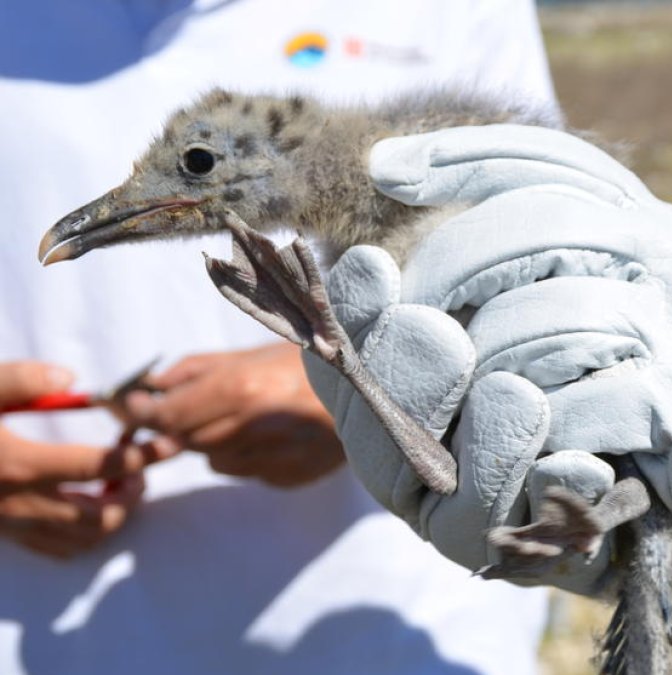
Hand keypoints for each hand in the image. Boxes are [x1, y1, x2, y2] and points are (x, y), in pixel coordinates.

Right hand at [0, 360, 176, 557]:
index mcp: (19, 465)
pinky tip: (85, 502)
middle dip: (132, 493)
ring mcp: (8, 525)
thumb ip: (20, 380)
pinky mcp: (1, 535)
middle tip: (141, 465)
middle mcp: (18, 504)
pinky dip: (82, 534)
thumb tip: (70, 379)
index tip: (168, 442)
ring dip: (111, 517)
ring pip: (80, 541)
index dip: (141, 457)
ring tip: (119, 484)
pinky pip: (53, 550)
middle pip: (99, 516)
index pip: (99, 468)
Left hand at [126, 344, 343, 486]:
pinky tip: (275, 434)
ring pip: (215, 460)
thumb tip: (152, 386)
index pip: (167, 416)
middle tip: (196, 405)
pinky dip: (249, 455)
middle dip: (183, 424)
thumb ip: (198, 368)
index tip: (134, 406)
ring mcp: (271, 459)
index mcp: (239, 390)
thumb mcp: (256, 351)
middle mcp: (251, 429)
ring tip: (250, 416)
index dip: (144, 413)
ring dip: (217, 441)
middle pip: (186, 441)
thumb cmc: (316, 361)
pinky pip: (248, 471)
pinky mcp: (287, 478)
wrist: (377, 388)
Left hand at [314, 125, 671, 610]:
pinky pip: (567, 402)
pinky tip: (532, 439)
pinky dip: (531, 426)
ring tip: (474, 392)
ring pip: (536, 319)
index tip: (385, 167)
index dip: (462, 157)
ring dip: (482, 362)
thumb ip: (580, 259)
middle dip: (449, 265)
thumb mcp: (653, 300)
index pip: (552, 163)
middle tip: (409, 308)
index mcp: (659, 227)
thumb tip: (469, 227)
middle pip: (533, 226)